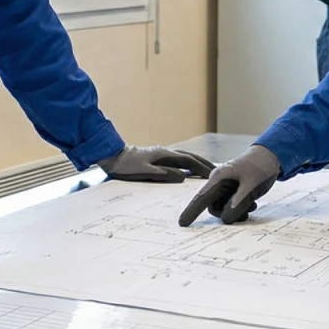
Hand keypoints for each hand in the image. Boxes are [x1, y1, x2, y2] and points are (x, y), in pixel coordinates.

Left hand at [99, 145, 216, 182]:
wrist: (111, 156)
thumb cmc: (125, 166)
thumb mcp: (144, 171)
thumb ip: (163, 173)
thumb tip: (182, 176)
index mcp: (163, 155)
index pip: (188, 161)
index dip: (201, 168)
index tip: (213, 175)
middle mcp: (164, 152)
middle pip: (189, 156)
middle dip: (203, 163)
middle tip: (217, 171)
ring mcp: (160, 153)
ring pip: (184, 156)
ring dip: (197, 162)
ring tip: (207, 169)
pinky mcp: (156, 157)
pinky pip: (177, 159)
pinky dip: (187, 163)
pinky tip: (187, 169)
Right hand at [178, 146, 280, 225]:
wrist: (270, 156)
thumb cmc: (260, 167)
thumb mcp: (251, 186)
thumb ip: (238, 203)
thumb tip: (225, 218)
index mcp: (218, 178)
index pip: (201, 197)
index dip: (191, 211)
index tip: (182, 223)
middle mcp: (219, 183)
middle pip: (214, 206)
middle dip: (228, 214)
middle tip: (246, 213)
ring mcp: (225, 186)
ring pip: (224, 208)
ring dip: (237, 212)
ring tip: (252, 206)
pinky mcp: (232, 190)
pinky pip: (231, 205)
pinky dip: (240, 208)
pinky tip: (252, 203)